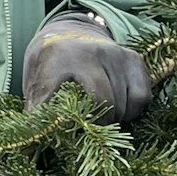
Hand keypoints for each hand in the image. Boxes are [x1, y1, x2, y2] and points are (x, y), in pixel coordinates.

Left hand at [22, 13, 150, 123]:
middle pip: (107, 102)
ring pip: (126, 103)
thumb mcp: (35, 83)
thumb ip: (38, 110)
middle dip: (100, 121)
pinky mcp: (134, 59)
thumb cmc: (48, 67)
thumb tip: (38, 141)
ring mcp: (117, 54)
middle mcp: (94, 51)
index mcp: (62, 57)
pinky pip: (141, 97)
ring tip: (100, 115)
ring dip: (116, 117)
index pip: (81, 97)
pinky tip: (117, 108)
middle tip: (89, 126)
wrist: (67, 34)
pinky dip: (131, 110)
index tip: (74, 127)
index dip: (80, 118)